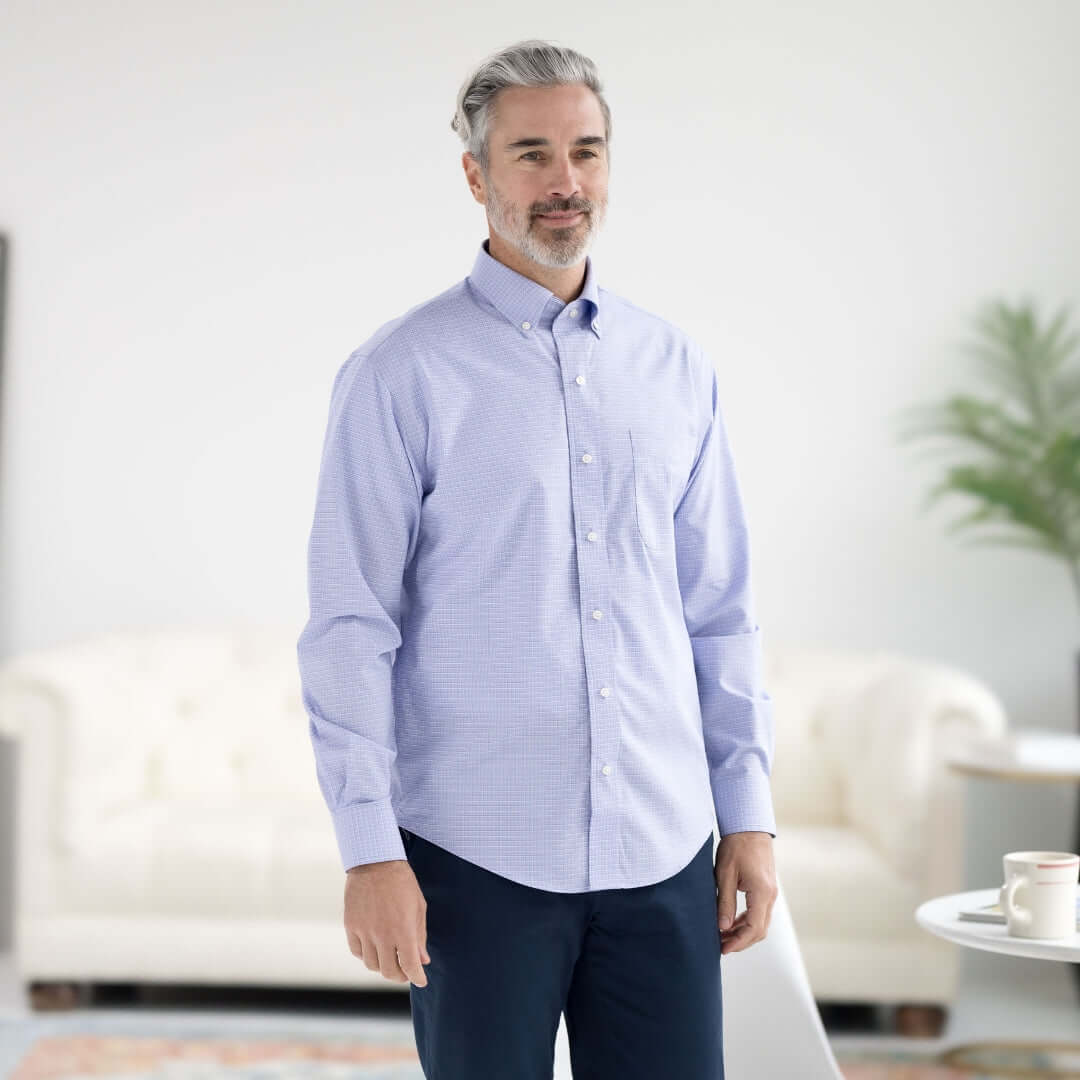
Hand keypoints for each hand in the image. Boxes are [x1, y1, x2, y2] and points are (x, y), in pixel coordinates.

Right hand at [344, 860, 430, 986]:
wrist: (375, 862)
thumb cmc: (402, 882)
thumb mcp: (418, 907)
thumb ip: (420, 936)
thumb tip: (423, 960)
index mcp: (403, 929)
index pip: (409, 965)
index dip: (416, 977)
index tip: (420, 980)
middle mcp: (382, 934)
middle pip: (389, 971)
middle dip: (400, 976)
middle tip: (406, 971)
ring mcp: (364, 931)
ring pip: (371, 965)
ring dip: (382, 967)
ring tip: (390, 958)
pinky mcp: (351, 926)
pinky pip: (357, 952)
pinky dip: (366, 956)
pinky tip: (374, 948)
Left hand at [714, 831, 777, 954]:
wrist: (748, 826)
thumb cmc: (736, 846)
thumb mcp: (725, 874)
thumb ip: (725, 902)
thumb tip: (723, 928)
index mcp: (761, 893)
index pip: (753, 928)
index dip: (738, 942)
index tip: (723, 949)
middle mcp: (770, 895)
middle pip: (760, 930)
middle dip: (741, 942)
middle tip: (721, 947)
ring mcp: (770, 892)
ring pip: (760, 922)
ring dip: (744, 933)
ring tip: (723, 937)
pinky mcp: (766, 888)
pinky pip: (759, 912)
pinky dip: (746, 922)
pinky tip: (731, 923)